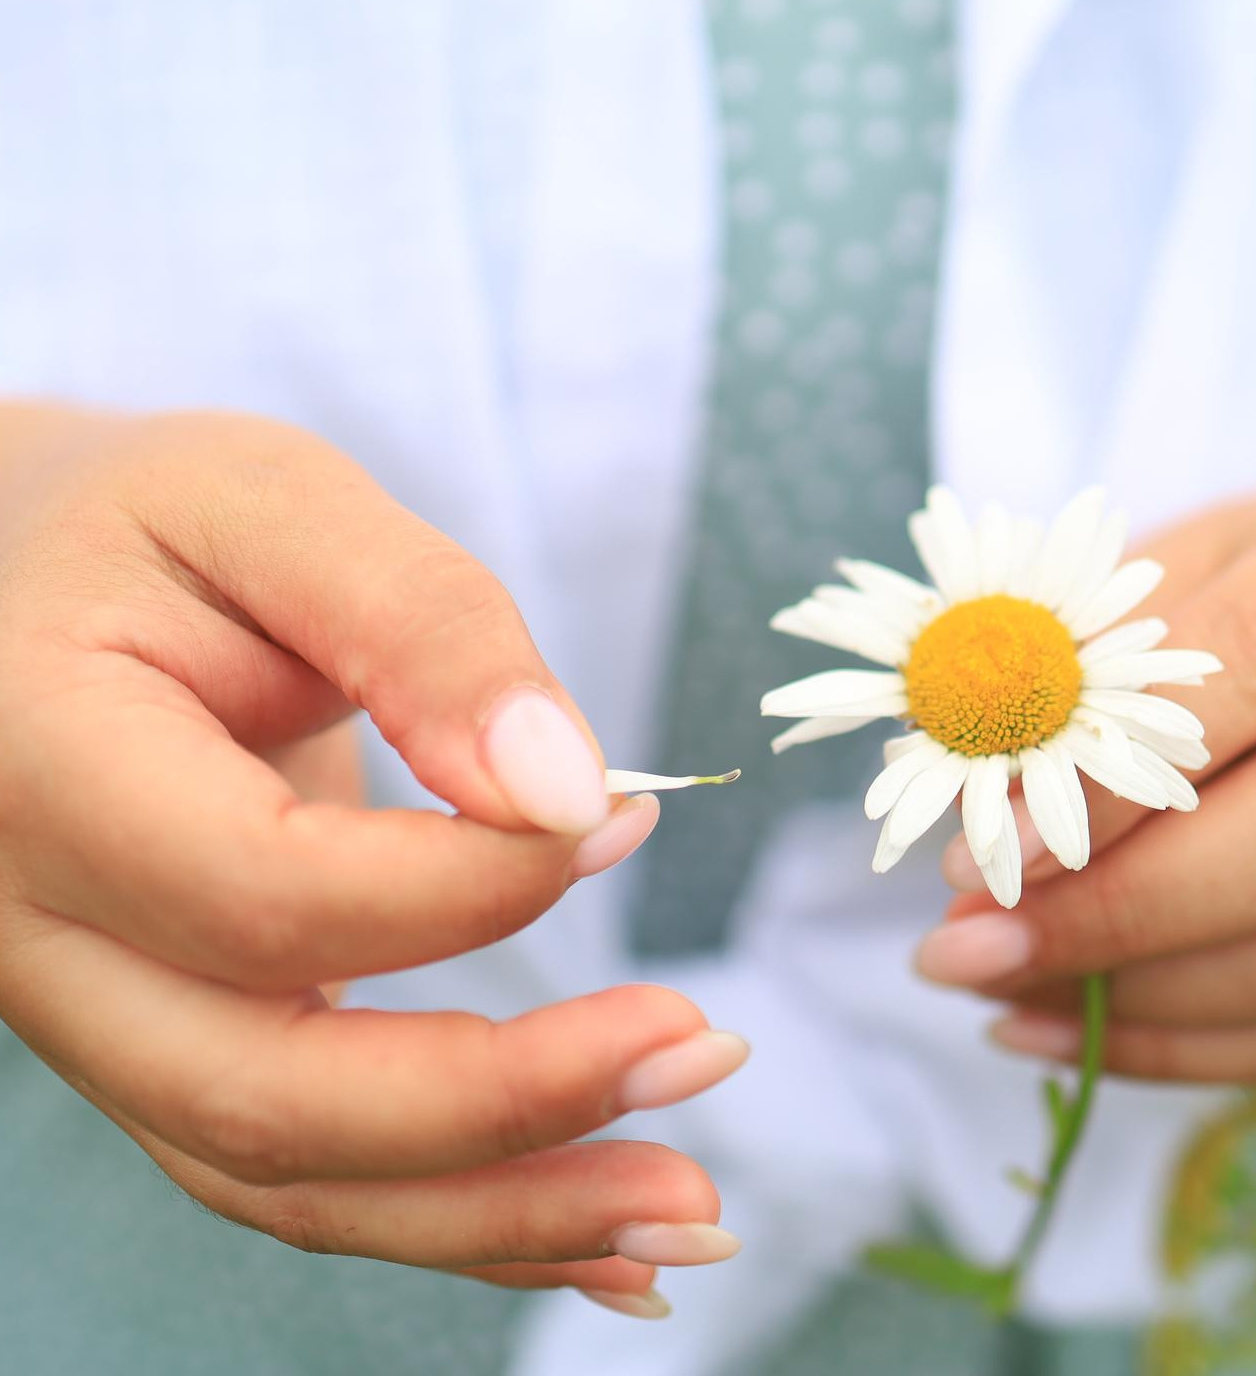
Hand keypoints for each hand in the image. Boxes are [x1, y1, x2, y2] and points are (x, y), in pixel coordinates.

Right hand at [0, 406, 745, 1305]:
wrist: (29, 587)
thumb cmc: (154, 523)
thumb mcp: (276, 502)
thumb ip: (419, 625)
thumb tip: (562, 789)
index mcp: (44, 770)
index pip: (265, 894)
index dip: (470, 884)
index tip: (626, 814)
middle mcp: (38, 935)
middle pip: (265, 1094)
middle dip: (507, 1105)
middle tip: (704, 1049)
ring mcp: (93, 1013)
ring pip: (285, 1176)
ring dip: (501, 1209)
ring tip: (693, 1207)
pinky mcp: (168, 1037)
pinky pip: (297, 1167)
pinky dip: (452, 1216)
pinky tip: (596, 1236)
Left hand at [921, 485, 1255, 1081]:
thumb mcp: (1198, 560)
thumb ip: (1095, 663)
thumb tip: (980, 811)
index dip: (1113, 772)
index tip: (984, 845)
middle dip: (1117, 911)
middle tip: (967, 945)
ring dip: (1137, 999)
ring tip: (995, 983)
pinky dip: (1195, 1050)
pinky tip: (1077, 1033)